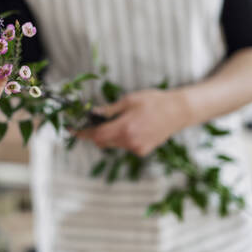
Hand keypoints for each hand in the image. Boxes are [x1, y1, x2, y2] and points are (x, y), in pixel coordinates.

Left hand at [76, 89, 190, 155]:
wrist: (179, 111)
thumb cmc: (154, 101)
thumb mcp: (129, 100)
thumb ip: (109, 110)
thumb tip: (93, 113)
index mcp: (125, 128)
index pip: (96, 135)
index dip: (82, 133)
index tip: (73, 130)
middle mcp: (129, 142)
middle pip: (102, 142)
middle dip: (95, 133)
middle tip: (95, 120)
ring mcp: (137, 148)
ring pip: (113, 144)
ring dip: (109, 135)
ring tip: (121, 120)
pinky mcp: (143, 151)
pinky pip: (124, 146)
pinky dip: (121, 138)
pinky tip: (132, 127)